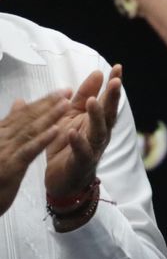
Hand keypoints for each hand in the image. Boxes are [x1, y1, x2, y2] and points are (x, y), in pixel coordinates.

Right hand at [0, 92, 71, 214]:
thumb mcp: (0, 145)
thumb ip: (10, 124)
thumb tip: (19, 102)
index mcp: (0, 134)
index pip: (22, 114)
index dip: (42, 101)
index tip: (61, 91)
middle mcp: (0, 139)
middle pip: (26, 119)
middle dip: (48, 104)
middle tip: (67, 91)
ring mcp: (3, 152)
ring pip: (29, 131)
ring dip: (48, 116)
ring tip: (65, 104)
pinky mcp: (9, 167)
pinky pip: (28, 151)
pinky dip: (42, 139)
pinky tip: (56, 130)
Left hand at [43, 66, 121, 199]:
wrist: (63, 180)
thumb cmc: (69, 145)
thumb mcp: (73, 116)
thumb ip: (82, 96)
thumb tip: (97, 74)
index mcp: (97, 120)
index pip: (108, 99)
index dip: (113, 84)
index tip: (118, 67)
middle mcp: (100, 133)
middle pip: (109, 113)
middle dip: (112, 98)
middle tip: (115, 82)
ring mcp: (93, 148)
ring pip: (98, 131)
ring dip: (97, 117)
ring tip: (92, 102)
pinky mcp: (81, 163)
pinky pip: (82, 152)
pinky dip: (78, 143)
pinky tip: (73, 132)